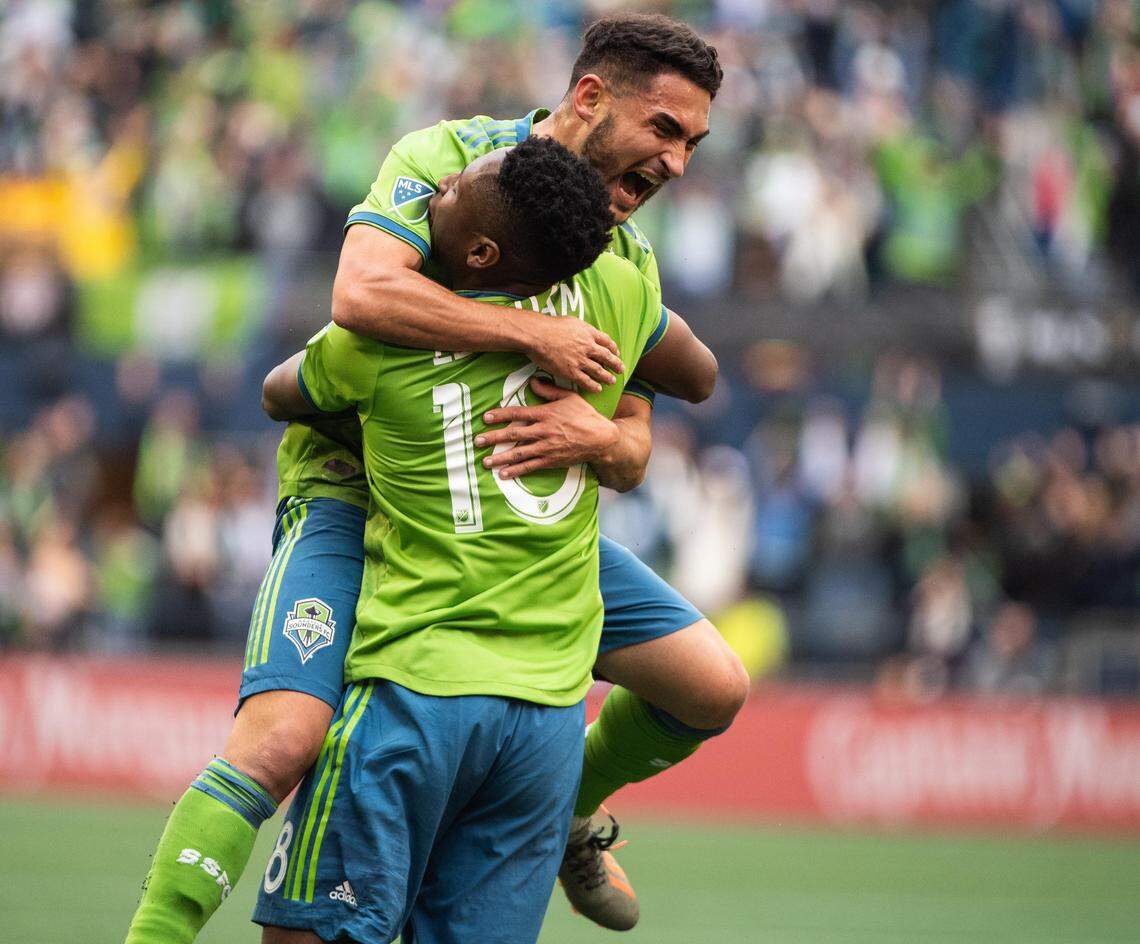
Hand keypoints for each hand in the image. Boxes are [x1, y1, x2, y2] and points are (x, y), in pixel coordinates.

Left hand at [475, 379, 619, 478]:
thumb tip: (533, 382)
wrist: (601, 438)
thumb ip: (550, 390)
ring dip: (500, 457)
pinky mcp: (551, 460)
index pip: (518, 413)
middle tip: (477, 441)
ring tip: (486, 461)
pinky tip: (503, 474)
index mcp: (545, 414)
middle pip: (513, 434)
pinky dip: (516, 471)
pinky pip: (530, 466)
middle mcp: (543, 431)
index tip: (486, 418)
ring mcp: (546, 447)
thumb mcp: (569, 397)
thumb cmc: (586, 415)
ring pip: (519, 453)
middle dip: (493, 438)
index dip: (500, 416)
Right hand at [524, 317, 623, 393]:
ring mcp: (580, 360)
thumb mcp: (572, 321)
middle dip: (616, 364)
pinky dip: (594, 386)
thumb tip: (586, 332)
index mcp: (589, 333)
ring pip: (599, 371)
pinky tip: (598, 389)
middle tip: (621, 369)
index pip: (607, 341)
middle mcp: (588, 347)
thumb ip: (582, 328)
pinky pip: (586, 381)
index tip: (616, 352)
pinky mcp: (571, 372)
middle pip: (607, 357)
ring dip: (607, 377)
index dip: (613, 348)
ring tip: (612, 381)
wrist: (538, 335)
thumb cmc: (551, 326)